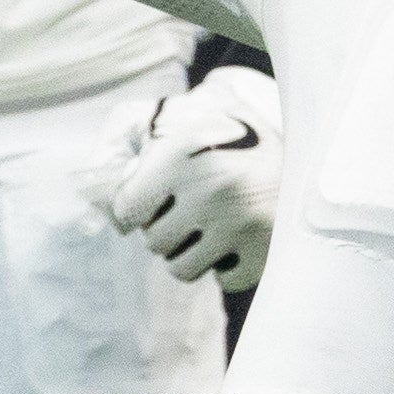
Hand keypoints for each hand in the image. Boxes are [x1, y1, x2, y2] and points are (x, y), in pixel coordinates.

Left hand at [110, 63, 278, 288]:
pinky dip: (228, 261)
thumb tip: (90, 193)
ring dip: (190, 248)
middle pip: (154, 242)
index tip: (156, 189)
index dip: (137, 202)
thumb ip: (118, 138)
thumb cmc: (220, 126)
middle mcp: (214, 191)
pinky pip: (224, 280)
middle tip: (194, 197)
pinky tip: (242, 230)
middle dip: (166, 223)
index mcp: (183, 154)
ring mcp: (246, 226)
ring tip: (213, 218)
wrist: (304, 134)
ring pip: (183, 269)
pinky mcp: (270, 253)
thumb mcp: (167, 113)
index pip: (126, 211)